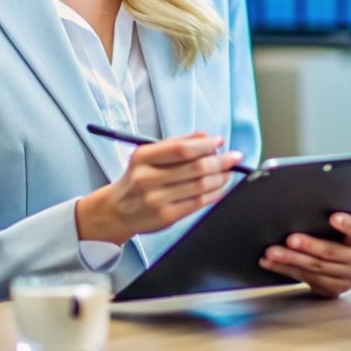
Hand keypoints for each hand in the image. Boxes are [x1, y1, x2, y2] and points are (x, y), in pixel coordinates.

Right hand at [75, 132, 241, 245]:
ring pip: (200, 186)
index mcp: (143, 157)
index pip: (181, 149)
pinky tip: (221, 187)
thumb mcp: (149, 156)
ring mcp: (156, 199)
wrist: (116, 211)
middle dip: (220, 161)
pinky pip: (198, 203)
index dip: (205, 145)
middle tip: (234, 157)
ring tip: (229, 171)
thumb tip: (205, 135)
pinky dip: (214, 194)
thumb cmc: (137, 179)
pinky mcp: (165, 216)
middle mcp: (147, 178)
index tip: (220, 141)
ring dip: (221, 177)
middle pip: (195, 168)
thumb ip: (177, 143)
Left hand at [260, 212, 350, 297]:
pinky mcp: (333, 289)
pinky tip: (272, 263)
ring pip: (315, 268)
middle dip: (308, 246)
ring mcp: (348, 277)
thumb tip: (299, 211)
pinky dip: (286, 270)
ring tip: (272, 253)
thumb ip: (329, 223)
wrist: (346, 266)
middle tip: (290, 239)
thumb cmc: (339, 240)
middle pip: (330, 252)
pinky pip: (307, 279)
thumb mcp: (341, 230)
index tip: (333, 217)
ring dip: (290, 260)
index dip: (346, 224)